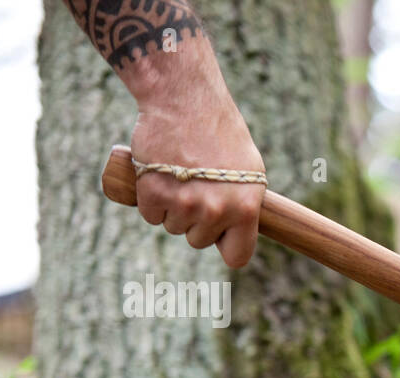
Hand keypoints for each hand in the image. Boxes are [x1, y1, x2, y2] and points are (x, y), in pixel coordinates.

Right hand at [127, 48, 264, 267]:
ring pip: (173, 227)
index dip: (225, 245)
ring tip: (180, 175)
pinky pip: (150, 215)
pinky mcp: (153, 192)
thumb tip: (242, 228)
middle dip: (195, 220)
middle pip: (198, 240)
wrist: (186, 99)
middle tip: (196, 187)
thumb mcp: (249, 169)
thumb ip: (245, 203)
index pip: (238, 256)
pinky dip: (150, 198)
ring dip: (172, 207)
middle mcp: (217, 211)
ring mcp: (184, 203)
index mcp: (247, 208)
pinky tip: (160, 173)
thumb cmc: (221, 132)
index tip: (220, 235)